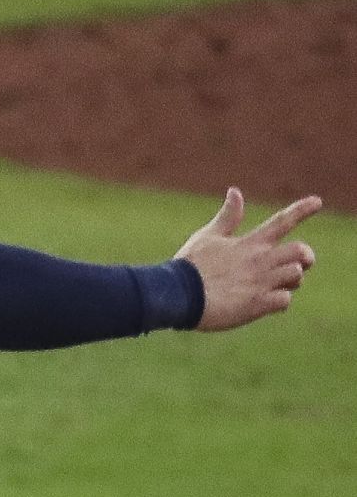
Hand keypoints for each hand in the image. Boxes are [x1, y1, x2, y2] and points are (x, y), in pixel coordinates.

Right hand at [176, 188, 320, 330]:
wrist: (178, 295)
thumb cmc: (189, 266)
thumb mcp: (207, 236)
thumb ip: (227, 217)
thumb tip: (235, 191)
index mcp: (249, 243)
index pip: (282, 221)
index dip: (302, 209)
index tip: (318, 201)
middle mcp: (259, 260)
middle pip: (299, 251)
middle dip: (305, 257)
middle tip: (300, 265)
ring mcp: (259, 283)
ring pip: (296, 276)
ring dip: (292, 281)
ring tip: (279, 286)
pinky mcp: (255, 305)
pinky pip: (283, 301)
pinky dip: (280, 302)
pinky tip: (268, 304)